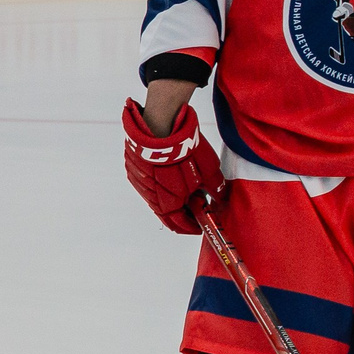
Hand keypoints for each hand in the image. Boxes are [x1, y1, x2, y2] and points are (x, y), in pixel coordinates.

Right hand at [122, 98, 224, 233]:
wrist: (161, 126)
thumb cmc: (186, 151)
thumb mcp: (209, 170)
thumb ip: (216, 188)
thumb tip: (221, 198)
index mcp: (168, 203)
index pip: (180, 225)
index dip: (193, 227)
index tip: (201, 224)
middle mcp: (150, 197)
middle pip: (166, 214)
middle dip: (182, 214)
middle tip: (195, 209)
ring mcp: (139, 183)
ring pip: (155, 199)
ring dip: (170, 199)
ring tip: (185, 190)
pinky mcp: (133, 170)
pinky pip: (147, 184)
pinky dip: (159, 186)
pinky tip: (170, 176)